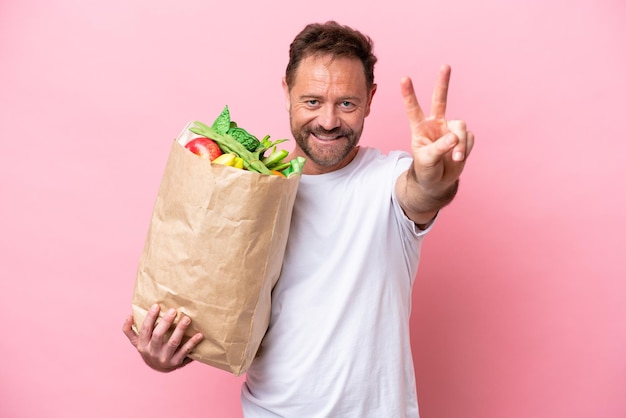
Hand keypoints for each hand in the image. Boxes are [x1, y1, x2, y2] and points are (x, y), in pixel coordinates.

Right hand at [122, 304, 203, 372]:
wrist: (158, 369)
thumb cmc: (149, 349)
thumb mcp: (137, 342)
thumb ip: (129, 330)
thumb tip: (128, 315)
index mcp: (142, 345)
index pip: (145, 329)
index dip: (150, 317)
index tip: (157, 305)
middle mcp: (152, 352)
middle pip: (158, 335)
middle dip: (166, 322)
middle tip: (174, 310)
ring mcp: (164, 358)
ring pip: (173, 342)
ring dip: (180, 330)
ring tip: (187, 319)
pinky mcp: (176, 362)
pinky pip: (185, 351)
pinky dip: (192, 343)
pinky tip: (199, 335)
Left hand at [400, 64, 474, 198]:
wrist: (438, 181)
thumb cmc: (426, 169)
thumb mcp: (426, 160)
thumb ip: (438, 148)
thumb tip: (454, 137)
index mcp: (420, 128)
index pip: (413, 109)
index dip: (409, 94)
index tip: (404, 78)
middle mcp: (436, 124)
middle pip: (440, 100)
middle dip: (442, 83)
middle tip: (445, 65)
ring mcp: (450, 129)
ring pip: (460, 127)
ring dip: (459, 144)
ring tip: (455, 158)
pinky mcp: (463, 136)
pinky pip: (468, 139)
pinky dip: (465, 150)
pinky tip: (458, 157)